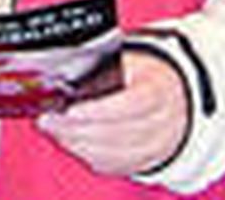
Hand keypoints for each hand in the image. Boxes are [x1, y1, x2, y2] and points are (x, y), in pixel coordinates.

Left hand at [36, 51, 186, 176]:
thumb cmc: (145, 75)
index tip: (69, 109)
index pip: (130, 105)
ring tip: (53, 128)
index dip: (98, 110)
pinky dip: (85, 154)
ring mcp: (154, 147)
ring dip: (75, 142)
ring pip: (110, 154)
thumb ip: (103, 68)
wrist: (176, 96)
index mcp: (158, 90)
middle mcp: (161, 123)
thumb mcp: (129, 60)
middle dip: (75, 128)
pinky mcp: (142, 163)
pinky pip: (110, 165)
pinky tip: (69, 140)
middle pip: (115, 133)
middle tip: (48, 119)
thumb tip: (67, 78)